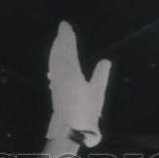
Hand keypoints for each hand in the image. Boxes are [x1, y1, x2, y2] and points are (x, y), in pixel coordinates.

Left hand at [45, 21, 110, 147]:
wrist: (71, 130)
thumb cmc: (86, 112)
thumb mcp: (97, 93)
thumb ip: (100, 75)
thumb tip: (105, 61)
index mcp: (71, 73)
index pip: (68, 50)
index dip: (67, 38)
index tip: (66, 27)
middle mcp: (60, 75)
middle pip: (58, 53)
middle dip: (60, 40)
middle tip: (62, 29)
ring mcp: (56, 83)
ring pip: (54, 61)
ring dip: (56, 49)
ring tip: (58, 41)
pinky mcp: (55, 91)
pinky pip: (53, 70)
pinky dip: (53, 61)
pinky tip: (54, 63)